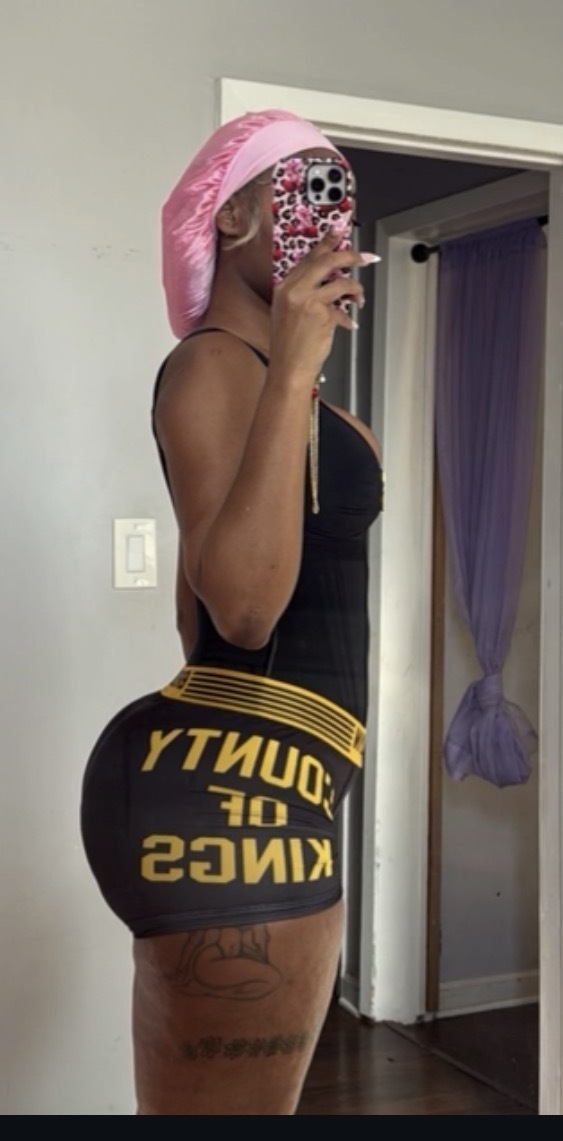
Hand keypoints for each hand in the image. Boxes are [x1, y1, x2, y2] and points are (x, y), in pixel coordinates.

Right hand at [269, 231, 375, 385]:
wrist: (288, 369)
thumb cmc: (289, 346)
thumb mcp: (289, 312)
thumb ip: (304, 292)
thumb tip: (330, 279)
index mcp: (284, 287)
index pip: (309, 257)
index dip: (327, 243)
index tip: (339, 232)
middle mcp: (295, 290)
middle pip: (328, 261)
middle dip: (351, 256)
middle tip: (366, 257)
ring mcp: (308, 301)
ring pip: (342, 282)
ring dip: (356, 289)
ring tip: (359, 298)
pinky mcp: (323, 315)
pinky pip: (344, 309)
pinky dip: (348, 317)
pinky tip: (348, 325)